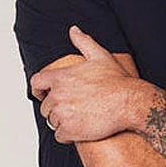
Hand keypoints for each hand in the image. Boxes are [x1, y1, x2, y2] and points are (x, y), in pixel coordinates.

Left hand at [30, 26, 148, 142]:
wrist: (129, 103)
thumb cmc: (117, 82)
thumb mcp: (100, 56)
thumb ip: (83, 42)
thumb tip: (74, 30)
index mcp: (61, 77)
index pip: (36, 83)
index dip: (38, 90)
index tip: (43, 95)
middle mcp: (58, 95)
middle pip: (45, 107)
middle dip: (55, 109)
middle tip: (72, 110)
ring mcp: (62, 114)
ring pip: (52, 122)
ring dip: (62, 123)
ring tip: (79, 119)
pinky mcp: (70, 130)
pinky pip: (60, 136)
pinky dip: (68, 136)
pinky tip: (81, 130)